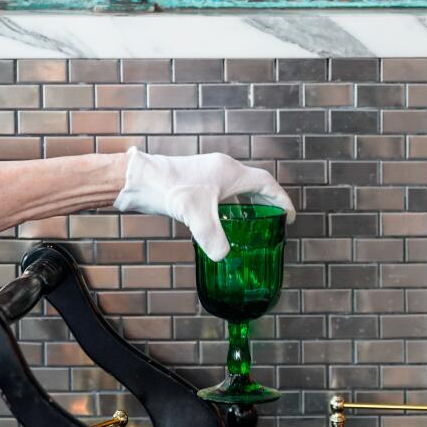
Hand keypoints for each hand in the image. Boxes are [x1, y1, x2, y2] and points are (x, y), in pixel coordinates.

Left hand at [113, 148, 295, 260]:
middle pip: (253, 183)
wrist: (137, 180)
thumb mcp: (196, 217)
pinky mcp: (194, 182)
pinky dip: (229, 206)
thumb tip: (224, 257)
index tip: (289, 216)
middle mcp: (221, 169)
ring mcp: (207, 174)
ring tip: (253, 223)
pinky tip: (221, 222)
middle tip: (276, 219)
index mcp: (229, 173)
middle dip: (267, 201)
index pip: (266, 184)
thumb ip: (213, 238)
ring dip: (248, 203)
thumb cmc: (169, 190)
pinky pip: (221, 192)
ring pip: (236, 187)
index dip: (281, 200)